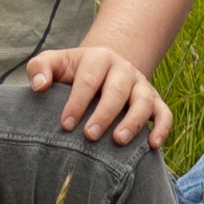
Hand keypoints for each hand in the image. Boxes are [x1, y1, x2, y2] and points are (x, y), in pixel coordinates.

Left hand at [24, 42, 172, 147]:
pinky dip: (162, 128)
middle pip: (117, 90)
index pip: (88, 79)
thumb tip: (39, 86)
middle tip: (89, 136)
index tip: (66, 125)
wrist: (105, 68)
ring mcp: (141, 85)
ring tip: (118, 141)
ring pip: (143, 101)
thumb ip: (40, 68)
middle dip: (104, 114)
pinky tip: (152, 145)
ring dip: (133, 122)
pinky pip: (164, 113)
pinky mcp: (155, 100)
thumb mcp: (55, 63)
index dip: (77, 102)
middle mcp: (123, 70)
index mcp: (98, 58)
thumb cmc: (74, 72)